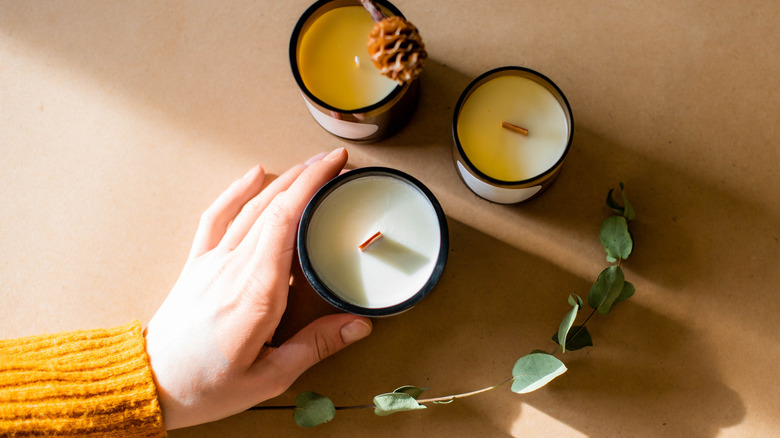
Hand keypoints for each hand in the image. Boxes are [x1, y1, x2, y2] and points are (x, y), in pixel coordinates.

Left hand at [143, 148, 371, 429]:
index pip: (286, 222)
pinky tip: (254, 174)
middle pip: (273, 207)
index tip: (336, 168)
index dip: (312, 187)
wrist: (152, 385)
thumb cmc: (206, 386)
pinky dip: (235, 192)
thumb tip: (358, 324)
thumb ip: (315, 346)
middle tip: (336, 162)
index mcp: (256, 293)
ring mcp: (212, 262)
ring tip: (308, 165)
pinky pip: (216, 218)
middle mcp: (233, 269)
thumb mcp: (270, 377)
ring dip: (281, 180)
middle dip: (307, 177)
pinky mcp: (198, 264)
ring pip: (249, 208)